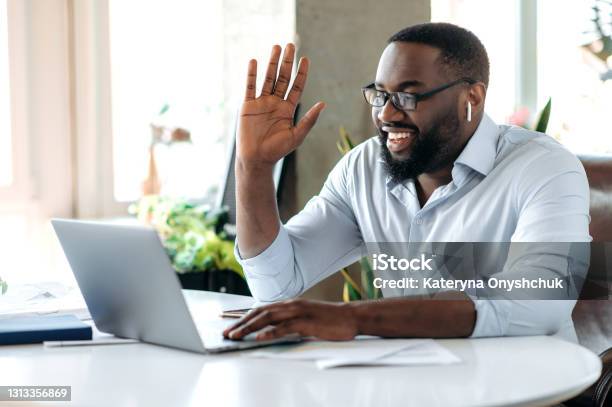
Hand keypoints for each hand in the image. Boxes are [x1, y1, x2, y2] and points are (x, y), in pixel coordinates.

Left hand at [223, 299, 357, 340]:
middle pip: (260, 313)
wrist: (350, 316)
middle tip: (226, 333)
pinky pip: (284, 328)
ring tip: (236, 336)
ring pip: (267, 319)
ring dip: (249, 328)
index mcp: (289, 304)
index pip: (261, 309)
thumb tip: (272, 329)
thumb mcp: (305, 317)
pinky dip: (269, 333)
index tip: (229, 324)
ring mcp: (298, 312)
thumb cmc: (329, 319)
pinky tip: (259, 338)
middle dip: (240, 323)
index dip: (243, 316)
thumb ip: (289, 320)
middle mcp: (290, 305)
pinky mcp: (306, 323)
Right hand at [237, 44, 325, 166]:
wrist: (256, 159)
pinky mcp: (248, 105)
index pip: (296, 86)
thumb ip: (309, 120)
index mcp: (288, 109)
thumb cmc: (277, 150)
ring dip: (271, 63)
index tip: (305, 59)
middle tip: (290, 45)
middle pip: (282, 78)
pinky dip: (252, 74)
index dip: (301, 73)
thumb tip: (323, 104)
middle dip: (287, 62)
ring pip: (267, 78)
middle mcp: (275, 102)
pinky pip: (250, 87)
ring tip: (276, 47)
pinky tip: (254, 62)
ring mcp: (261, 102)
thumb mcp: (297, 135)